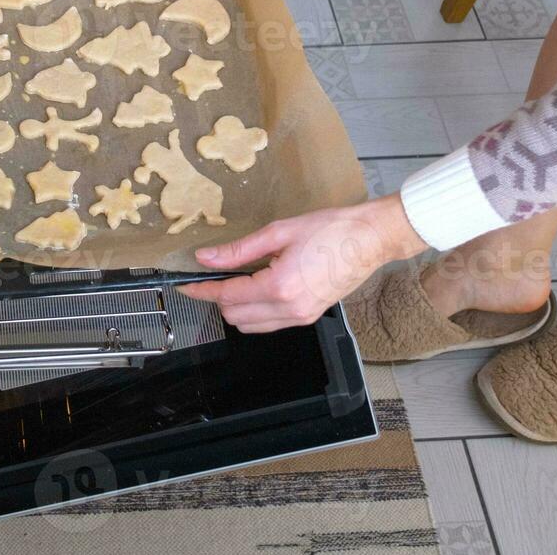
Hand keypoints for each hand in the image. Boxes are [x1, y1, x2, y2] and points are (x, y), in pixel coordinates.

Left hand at [179, 194, 427, 332]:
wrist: (371, 239)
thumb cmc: (332, 229)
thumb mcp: (279, 232)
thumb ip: (239, 250)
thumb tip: (207, 258)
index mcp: (279, 286)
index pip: (227, 296)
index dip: (201, 292)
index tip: (185, 287)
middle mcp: (289, 308)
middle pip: (235, 317)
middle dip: (218, 299)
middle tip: (211, 278)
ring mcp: (301, 316)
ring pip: (251, 326)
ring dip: (236, 309)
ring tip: (234, 283)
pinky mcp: (310, 316)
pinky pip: (271, 325)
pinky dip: (256, 312)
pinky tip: (256, 289)